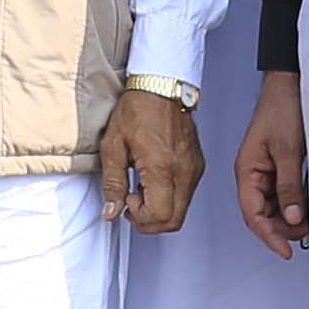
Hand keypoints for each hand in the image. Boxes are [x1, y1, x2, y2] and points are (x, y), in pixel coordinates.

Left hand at [98, 87, 198, 234]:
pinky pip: (186, 195)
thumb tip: (111, 210)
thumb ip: (112, 183)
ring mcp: (194, 169)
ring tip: (141, 187)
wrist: (161, 87)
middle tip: (133, 201)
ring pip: (181, 210)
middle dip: (150, 220)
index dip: (140, 218)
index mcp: (162, 167)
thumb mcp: (113, 147)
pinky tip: (153, 180)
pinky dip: (168, 197)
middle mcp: (183, 171)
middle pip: (174, 220)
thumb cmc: (138, 110)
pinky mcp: (197, 165)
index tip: (127, 202)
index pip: (160, 216)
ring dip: (159, 209)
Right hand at [235, 73, 307, 255]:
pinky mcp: (280, 166)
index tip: (286, 251)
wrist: (292, 84)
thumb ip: (288, 186)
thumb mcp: (288, 150)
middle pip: (262, 214)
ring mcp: (266, 171)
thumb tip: (291, 217)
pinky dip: (296, 202)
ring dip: (290, 217)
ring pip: (275, 205)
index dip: (269, 235)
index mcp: (247, 171)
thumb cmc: (283, 108)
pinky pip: (285, 192)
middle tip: (306, 232)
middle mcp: (253, 174)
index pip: (253, 214)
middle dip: (282, 228)